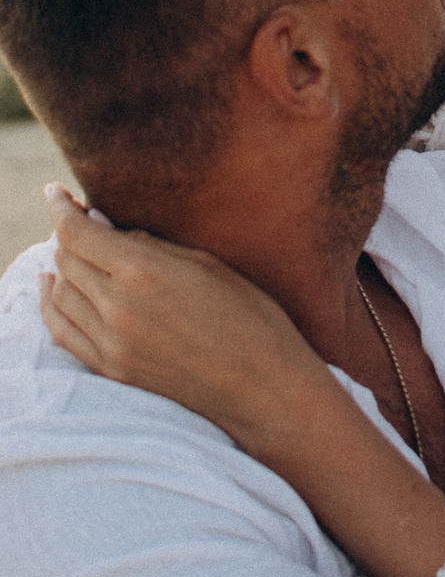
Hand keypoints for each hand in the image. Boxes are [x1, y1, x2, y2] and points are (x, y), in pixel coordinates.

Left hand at [40, 185, 327, 458]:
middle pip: (66, 259)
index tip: (57, 191)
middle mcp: (117, 307)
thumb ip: (151, 244)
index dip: (61, 206)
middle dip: (67, 233)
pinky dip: (53, 306)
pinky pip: (63, 332)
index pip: (77, 232)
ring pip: (61, 294)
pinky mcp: (112, 370)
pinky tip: (54, 288)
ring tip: (73, 250)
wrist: (260, 385)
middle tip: (80, 218)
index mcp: (143, 271)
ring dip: (61, 266)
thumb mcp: (205, 263)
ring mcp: (110, 343)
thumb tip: (107, 226)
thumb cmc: (248, 314)